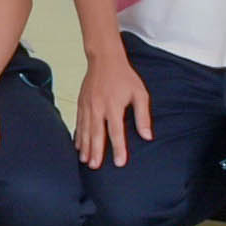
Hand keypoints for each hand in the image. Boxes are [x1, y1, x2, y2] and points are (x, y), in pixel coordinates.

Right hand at [75, 50, 151, 168]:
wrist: (104, 59)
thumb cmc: (124, 76)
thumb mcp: (140, 94)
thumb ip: (143, 116)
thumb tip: (147, 136)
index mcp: (113, 106)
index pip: (116, 132)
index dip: (118, 148)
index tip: (119, 162)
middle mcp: (98, 107)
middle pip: (96, 134)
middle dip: (96, 151)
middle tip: (95, 166)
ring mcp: (87, 105)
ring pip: (85, 130)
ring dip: (85, 147)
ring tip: (86, 161)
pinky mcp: (81, 103)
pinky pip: (79, 123)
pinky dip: (78, 135)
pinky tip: (78, 146)